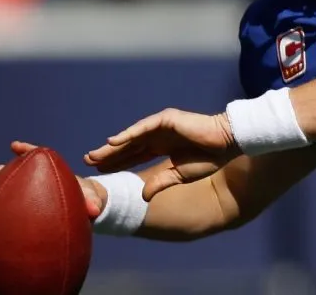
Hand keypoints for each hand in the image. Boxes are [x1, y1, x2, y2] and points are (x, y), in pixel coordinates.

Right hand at [0, 141, 104, 219]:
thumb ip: (91, 202)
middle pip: (8, 171)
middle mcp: (31, 177)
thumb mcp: (90, 200)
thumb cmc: (85, 199)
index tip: (15, 146)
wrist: (80, 210)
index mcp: (49, 170)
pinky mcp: (15, 203)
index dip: (26, 150)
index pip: (37, 155)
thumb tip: (95, 210)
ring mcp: (21, 189)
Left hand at [84, 108, 239, 200]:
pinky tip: (113, 142)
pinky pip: (143, 128)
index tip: (101, 170)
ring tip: (95, 154)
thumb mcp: (179, 175)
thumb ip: (160, 183)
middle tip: (89, 161)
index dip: (118, 162)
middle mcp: (158, 135)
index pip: (134, 155)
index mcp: (162, 146)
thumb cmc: (208, 158)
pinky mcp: (166, 119)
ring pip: (132, 137)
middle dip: (109, 154)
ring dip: (113, 146)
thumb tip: (142, 196)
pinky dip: (127, 134)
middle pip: (128, 146)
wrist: (227, 143)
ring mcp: (161, 126)